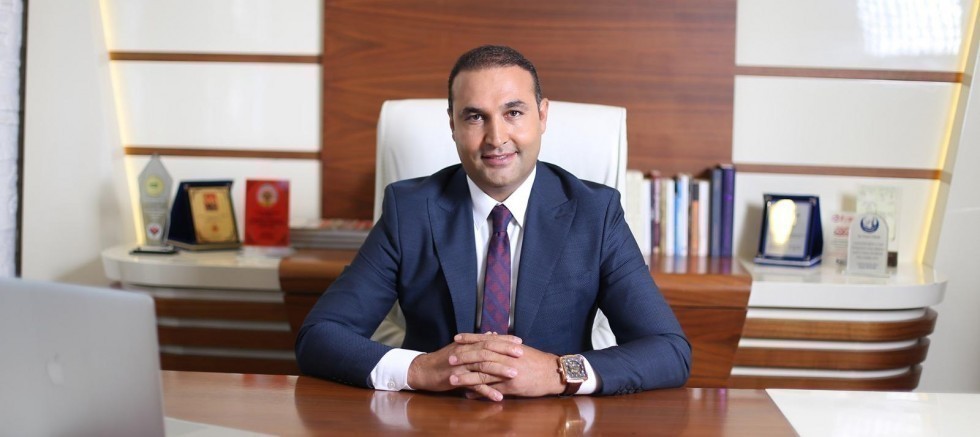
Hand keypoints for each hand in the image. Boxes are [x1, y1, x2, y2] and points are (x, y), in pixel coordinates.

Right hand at [407, 333, 523, 397]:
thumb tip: (492, 333)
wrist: (424, 370)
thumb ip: (477, 341)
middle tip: (521, 354)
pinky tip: (498, 397)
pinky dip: (487, 391)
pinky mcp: (456, 379)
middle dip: (505, 352)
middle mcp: (465, 352)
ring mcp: (461, 366)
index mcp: (467, 344)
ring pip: (482, 366)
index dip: (504, 340)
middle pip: (488, 350)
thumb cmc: (444, 359)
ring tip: (515, 375)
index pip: (489, 339)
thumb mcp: (460, 348)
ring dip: (500, 371)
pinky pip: (474, 385)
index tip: (520, 342)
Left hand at [451, 334, 565, 399]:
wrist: (553, 373)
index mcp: (508, 347)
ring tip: (452, 379)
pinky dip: (479, 392)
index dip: (470, 339)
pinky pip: (492, 390)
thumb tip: (491, 337)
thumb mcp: (520, 349)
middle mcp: (507, 358)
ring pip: (484, 375)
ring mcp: (509, 374)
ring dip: (467, 378)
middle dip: (464, 358)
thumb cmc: (537, 360)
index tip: (457, 338)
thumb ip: (504, 344)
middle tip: (449, 358)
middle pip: (481, 357)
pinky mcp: (512, 387)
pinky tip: (468, 394)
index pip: (485, 340)